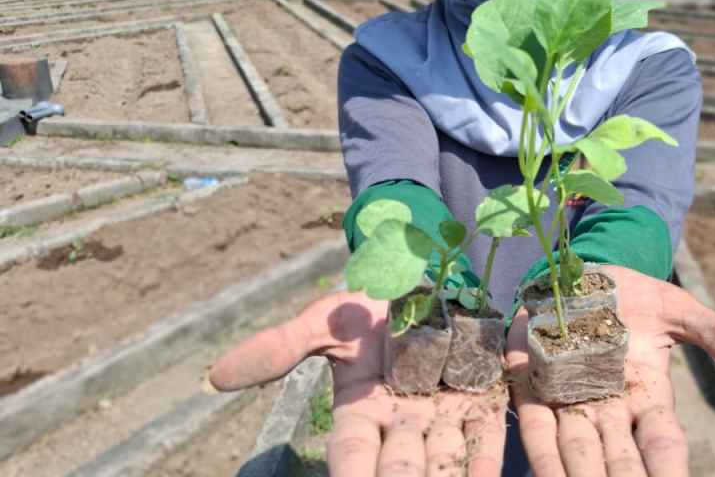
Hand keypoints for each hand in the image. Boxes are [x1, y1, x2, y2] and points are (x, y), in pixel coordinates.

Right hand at [209, 291, 507, 476]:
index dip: (351, 476)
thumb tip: (213, 377)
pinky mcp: (483, 403)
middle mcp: (402, 423)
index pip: (351, 456)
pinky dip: (486, 464)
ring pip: (443, 462)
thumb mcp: (322, 323)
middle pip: (399, 468)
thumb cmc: (367, 303)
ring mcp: (444, 416)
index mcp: (361, 412)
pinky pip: (485, 439)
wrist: (421, 273)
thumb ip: (280, 350)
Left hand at [507, 265, 714, 476]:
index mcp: (649, 397)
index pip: (663, 444)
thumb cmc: (632, 295)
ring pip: (577, 454)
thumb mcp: (679, 310)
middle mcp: (609, 409)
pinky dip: (540, 457)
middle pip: (619, 461)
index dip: (668, 470)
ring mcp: (569, 401)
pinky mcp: (533, 388)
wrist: (577, 271)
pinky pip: (536, 430)